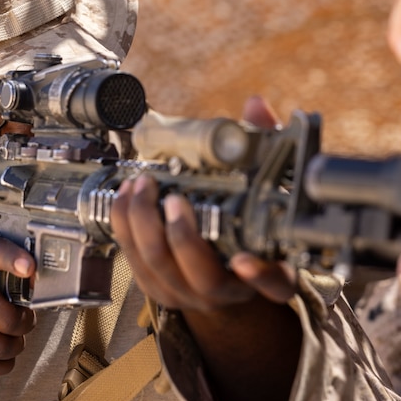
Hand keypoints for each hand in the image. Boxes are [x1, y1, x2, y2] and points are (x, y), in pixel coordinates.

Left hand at [112, 96, 297, 310]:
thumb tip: (256, 106)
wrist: (227, 270)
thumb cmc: (249, 222)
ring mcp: (190, 294)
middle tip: (173, 198)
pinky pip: (134, 262)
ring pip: (159, 267)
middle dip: (181, 234)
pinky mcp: (157, 286)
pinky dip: (125, 227)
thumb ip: (265, 147)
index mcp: (271, 273)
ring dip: (144, 224)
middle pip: (200, 275)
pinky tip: (126, 197)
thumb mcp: (270, 189)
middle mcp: (230, 289)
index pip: (274, 283)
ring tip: (141, 187)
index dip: (260, 274)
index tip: (244, 260)